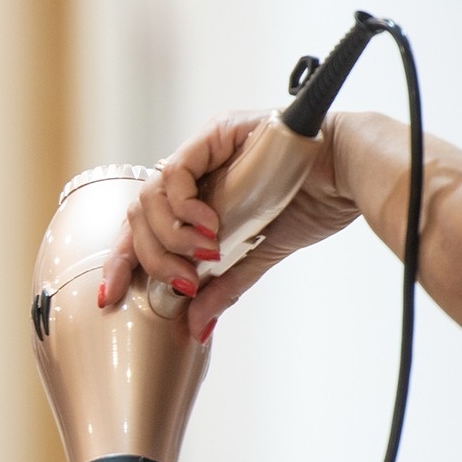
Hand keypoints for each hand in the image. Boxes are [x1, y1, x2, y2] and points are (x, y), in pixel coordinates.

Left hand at [100, 112, 363, 341]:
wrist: (353, 176)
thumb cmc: (314, 203)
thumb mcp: (257, 254)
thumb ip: (223, 286)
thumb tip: (196, 327)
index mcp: (196, 195)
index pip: (143, 229)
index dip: (122, 262)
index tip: (109, 297)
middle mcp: (193, 169)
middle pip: (140, 215)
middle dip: (153, 258)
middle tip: (183, 283)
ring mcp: (202, 150)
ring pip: (150, 196)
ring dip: (170, 238)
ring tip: (204, 257)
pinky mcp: (215, 134)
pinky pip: (176, 171)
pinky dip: (184, 207)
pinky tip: (209, 228)